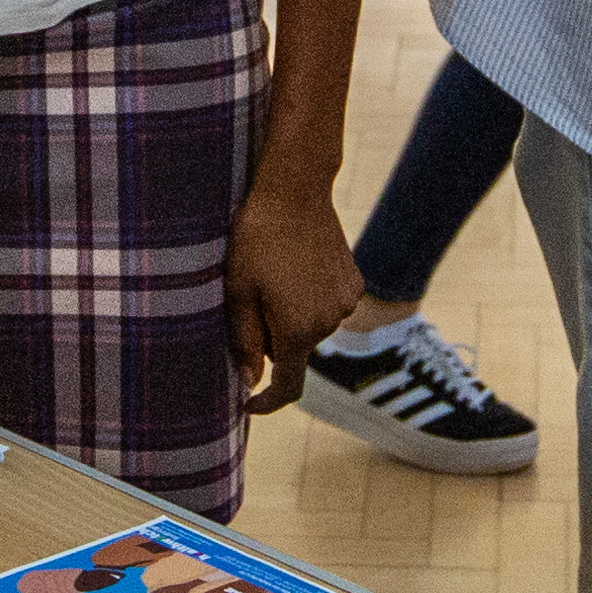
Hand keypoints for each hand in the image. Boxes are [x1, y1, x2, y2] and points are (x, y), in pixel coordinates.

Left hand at [221, 171, 363, 414]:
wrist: (295, 189)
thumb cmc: (256, 238)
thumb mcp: (237, 291)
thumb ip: (244, 341)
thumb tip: (250, 379)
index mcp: (298, 330)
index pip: (288, 386)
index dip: (267, 402)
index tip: (248, 403)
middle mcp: (329, 322)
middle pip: (295, 350)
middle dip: (271, 339)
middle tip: (250, 299)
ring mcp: (346, 301)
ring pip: (311, 326)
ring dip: (292, 316)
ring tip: (274, 275)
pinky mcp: (354, 280)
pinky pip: (327, 304)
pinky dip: (311, 297)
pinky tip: (296, 265)